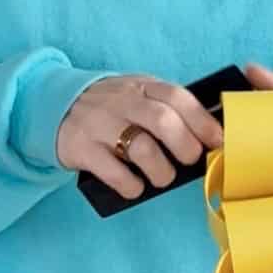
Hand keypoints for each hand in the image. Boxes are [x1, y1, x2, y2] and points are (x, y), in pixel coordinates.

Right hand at [57, 74, 224, 199]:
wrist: (54, 107)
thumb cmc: (111, 108)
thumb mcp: (137, 94)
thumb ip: (166, 107)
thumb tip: (209, 136)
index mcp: (141, 86)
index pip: (177, 97)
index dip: (202, 120)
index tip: (217, 141)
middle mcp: (121, 101)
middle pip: (163, 121)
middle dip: (185, 146)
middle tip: (190, 161)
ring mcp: (99, 124)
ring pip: (141, 148)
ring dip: (161, 171)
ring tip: (162, 178)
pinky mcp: (82, 148)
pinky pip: (114, 172)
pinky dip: (131, 185)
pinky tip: (135, 186)